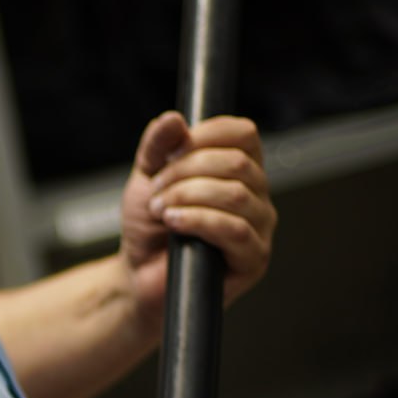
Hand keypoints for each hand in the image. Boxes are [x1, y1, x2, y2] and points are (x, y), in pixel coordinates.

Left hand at [119, 111, 275, 329]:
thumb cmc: (149, 230)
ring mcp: (259, 228)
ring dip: (188, 197)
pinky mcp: (254, 259)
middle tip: (156, 192)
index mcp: (239, 170)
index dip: (205, 136)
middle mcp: (256, 195)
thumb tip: (174, 119)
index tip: (171, 153)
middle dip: (187, 172)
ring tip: (160, 210)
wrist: (139, 277)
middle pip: (237, 163)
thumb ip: (158, 148)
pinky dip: (199, 221)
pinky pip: (236, 231)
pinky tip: (174, 223)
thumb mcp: (146, 179)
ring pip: (236, 195)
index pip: (243, 134)